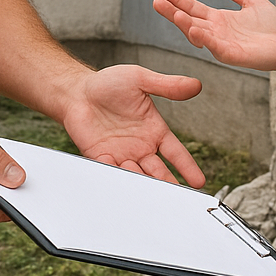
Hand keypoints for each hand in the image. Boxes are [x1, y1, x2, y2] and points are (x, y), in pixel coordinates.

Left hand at [60, 64, 205, 187]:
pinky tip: (125, 183)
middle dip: (167, 184)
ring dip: (143, 182)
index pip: (176, 153)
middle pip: (158, 172)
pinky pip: (112, 172)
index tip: (198, 181)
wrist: (77, 91)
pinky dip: (118, 178)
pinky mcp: (101, 158)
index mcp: (153, 130)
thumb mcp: (140, 79)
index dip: (187, 167)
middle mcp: (140, 146)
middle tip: (176, 196)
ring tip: (149, 187)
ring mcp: (121, 154)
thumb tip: (195, 84)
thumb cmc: (107, 83)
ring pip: (137, 176)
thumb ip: (167, 85)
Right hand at [153, 0, 275, 80]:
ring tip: (174, 13)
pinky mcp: (233, 55)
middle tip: (156, 1)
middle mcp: (216, 32)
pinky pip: (215, 48)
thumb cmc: (272, 26)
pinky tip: (195, 31)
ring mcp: (222, 44)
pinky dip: (204, 40)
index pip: (192, 7)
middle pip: (189, 20)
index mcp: (218, 18)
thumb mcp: (251, 1)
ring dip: (185, 25)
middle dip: (172, 11)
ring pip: (198, 34)